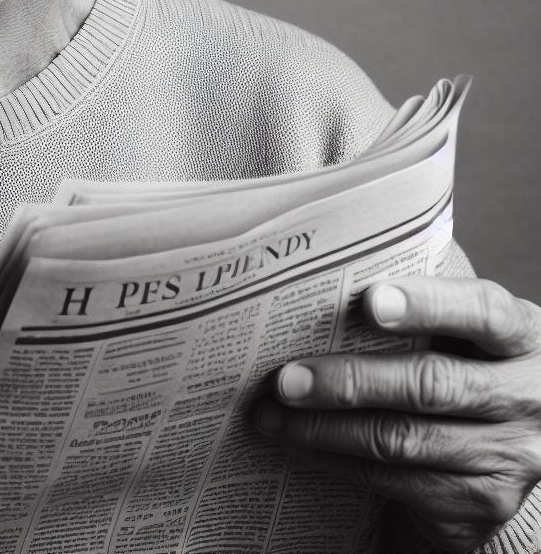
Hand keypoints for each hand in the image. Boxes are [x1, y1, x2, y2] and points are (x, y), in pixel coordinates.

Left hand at [252, 277, 540, 551]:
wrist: (498, 447)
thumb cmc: (459, 362)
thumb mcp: (460, 330)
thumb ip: (416, 306)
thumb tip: (317, 284)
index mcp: (524, 336)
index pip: (484, 312)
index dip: (428, 305)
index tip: (369, 301)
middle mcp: (529, 397)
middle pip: (432, 384)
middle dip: (349, 380)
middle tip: (285, 378)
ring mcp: (511, 456)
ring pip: (403, 439)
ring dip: (325, 428)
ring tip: (273, 414)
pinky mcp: (482, 503)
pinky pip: (394, 481)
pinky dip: (335, 461)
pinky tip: (297, 445)